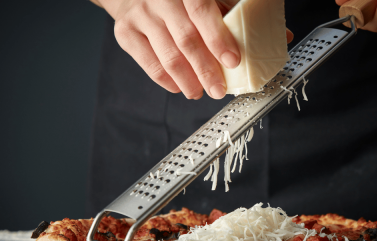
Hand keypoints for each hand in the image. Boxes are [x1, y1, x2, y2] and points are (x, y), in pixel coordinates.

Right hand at [98, 0, 241, 99]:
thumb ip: (222, 12)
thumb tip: (250, 39)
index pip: (201, 11)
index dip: (218, 38)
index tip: (232, 61)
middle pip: (186, 39)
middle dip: (206, 70)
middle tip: (218, 89)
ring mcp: (139, 15)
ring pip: (168, 56)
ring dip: (188, 81)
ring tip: (200, 92)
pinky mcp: (125, 32)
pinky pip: (150, 64)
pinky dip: (167, 80)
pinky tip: (180, 87)